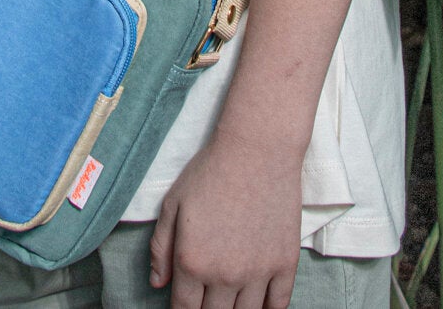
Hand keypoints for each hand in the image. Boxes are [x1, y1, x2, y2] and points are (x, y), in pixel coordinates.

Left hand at [149, 133, 302, 308]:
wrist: (257, 150)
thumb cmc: (211, 171)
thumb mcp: (173, 203)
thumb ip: (161, 246)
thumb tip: (158, 283)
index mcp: (192, 262)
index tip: (186, 304)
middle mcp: (225, 275)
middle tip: (207, 298)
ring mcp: (258, 273)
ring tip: (230, 299)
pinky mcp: (285, 264)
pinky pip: (278, 305)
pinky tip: (259, 302)